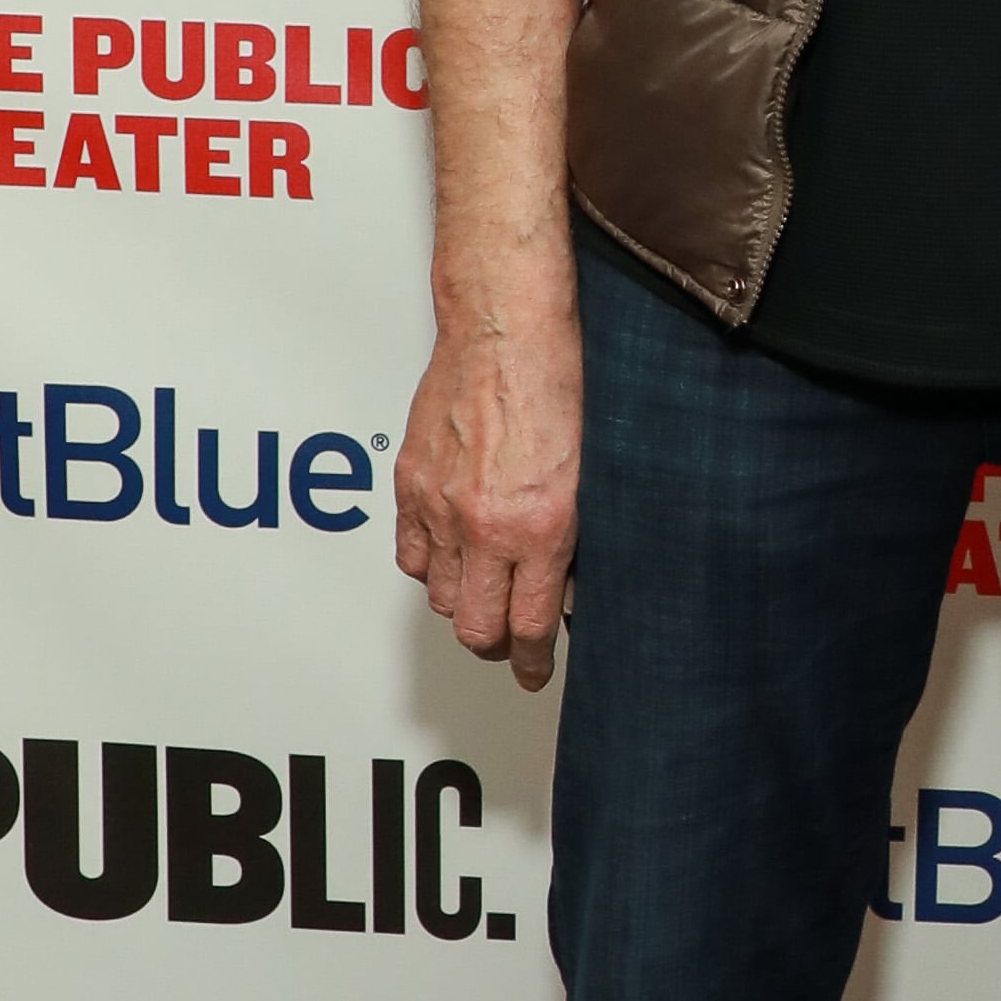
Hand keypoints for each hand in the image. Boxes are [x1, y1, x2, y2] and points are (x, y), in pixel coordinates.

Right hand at [393, 299, 583, 692]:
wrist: (506, 329)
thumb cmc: (558, 383)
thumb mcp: (590, 473)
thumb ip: (572, 536)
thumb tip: (568, 582)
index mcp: (541, 526)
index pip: (530, 625)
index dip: (534, 661)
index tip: (536, 671)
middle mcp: (485, 525)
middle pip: (476, 628)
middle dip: (497, 645)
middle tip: (512, 640)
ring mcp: (441, 507)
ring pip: (441, 597)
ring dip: (464, 602)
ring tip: (486, 588)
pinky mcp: (410, 485)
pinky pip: (411, 556)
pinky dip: (431, 565)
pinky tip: (453, 552)